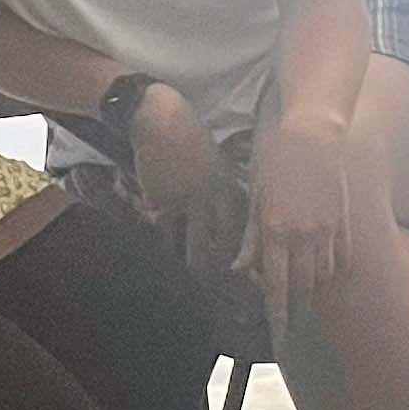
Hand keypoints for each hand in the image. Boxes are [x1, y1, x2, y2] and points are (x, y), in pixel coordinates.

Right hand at [126, 82, 234, 288]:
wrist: (161, 120)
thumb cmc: (191, 141)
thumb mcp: (218, 167)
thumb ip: (225, 195)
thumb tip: (231, 226)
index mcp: (231, 188)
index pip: (243, 229)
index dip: (246, 255)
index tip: (248, 276)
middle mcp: (214, 197)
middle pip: (222, 240)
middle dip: (221, 267)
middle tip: (220, 289)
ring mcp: (187, 200)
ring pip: (194, 242)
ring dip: (194, 264)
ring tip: (193, 280)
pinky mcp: (162, 200)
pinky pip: (165, 229)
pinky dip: (164, 242)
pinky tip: (164, 255)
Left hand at [243, 103, 352, 318]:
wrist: (315, 131)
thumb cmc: (276, 160)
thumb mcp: (255, 196)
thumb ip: (250, 237)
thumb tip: (239, 268)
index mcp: (275, 229)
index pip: (277, 287)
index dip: (278, 317)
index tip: (277, 338)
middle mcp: (303, 234)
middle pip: (303, 289)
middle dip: (296, 313)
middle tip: (290, 327)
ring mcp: (328, 229)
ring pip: (323, 276)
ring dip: (312, 292)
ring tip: (303, 299)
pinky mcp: (344, 220)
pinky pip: (341, 257)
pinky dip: (331, 270)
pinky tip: (322, 271)